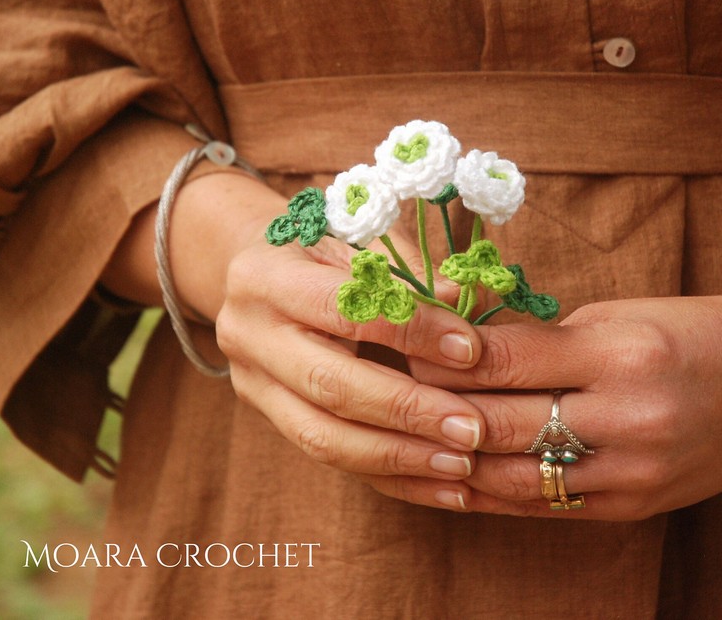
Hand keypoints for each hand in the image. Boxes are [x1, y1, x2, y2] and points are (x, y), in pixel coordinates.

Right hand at [104, 171, 487, 503]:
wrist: (250, 274)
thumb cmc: (316, 249)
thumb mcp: (354, 239)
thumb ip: (407, 269)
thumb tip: (470, 299)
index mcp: (266, 276)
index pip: (343, 309)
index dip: (409, 331)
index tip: (470, 349)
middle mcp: (249, 333)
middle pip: (329, 384)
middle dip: (407, 410)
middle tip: (472, 427)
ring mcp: (252, 382)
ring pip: (323, 437)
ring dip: (399, 455)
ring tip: (462, 462)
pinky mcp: (267, 414)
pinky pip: (328, 458)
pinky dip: (389, 475)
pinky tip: (440, 482)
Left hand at [396, 293, 721, 518]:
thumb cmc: (684, 332)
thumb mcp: (612, 316)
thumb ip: (538, 341)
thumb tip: (461, 351)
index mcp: (618, 354)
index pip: (505, 360)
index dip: (444, 357)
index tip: (406, 348)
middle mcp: (626, 419)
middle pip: (500, 424)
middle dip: (436, 410)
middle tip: (391, 394)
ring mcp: (631, 474)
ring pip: (513, 478)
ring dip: (453, 462)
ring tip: (408, 442)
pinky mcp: (632, 508)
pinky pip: (545, 507)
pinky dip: (493, 493)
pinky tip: (454, 481)